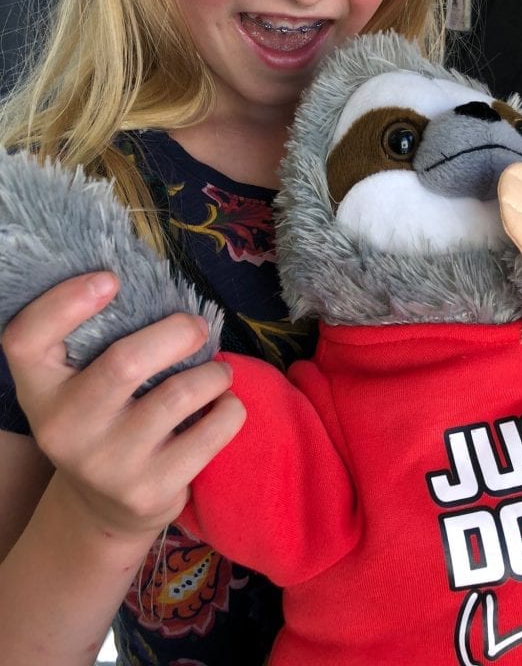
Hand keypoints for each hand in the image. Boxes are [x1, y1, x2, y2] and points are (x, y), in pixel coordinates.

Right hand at [1, 272, 245, 541]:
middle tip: (198, 327)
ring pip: (179, 394)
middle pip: (124, 363)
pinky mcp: (149, 490)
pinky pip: (211, 432)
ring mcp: (106, 465)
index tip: (110, 279)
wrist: (103, 509)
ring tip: (218, 373)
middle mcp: (63, 429)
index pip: (25, 339)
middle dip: (177, 333)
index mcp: (39, 390)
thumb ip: (100, 340)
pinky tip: (223, 405)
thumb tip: (163, 288)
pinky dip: (230, 408)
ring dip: (213, 373)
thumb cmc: (102, 418)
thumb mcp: (78, 383)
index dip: (64, 303)